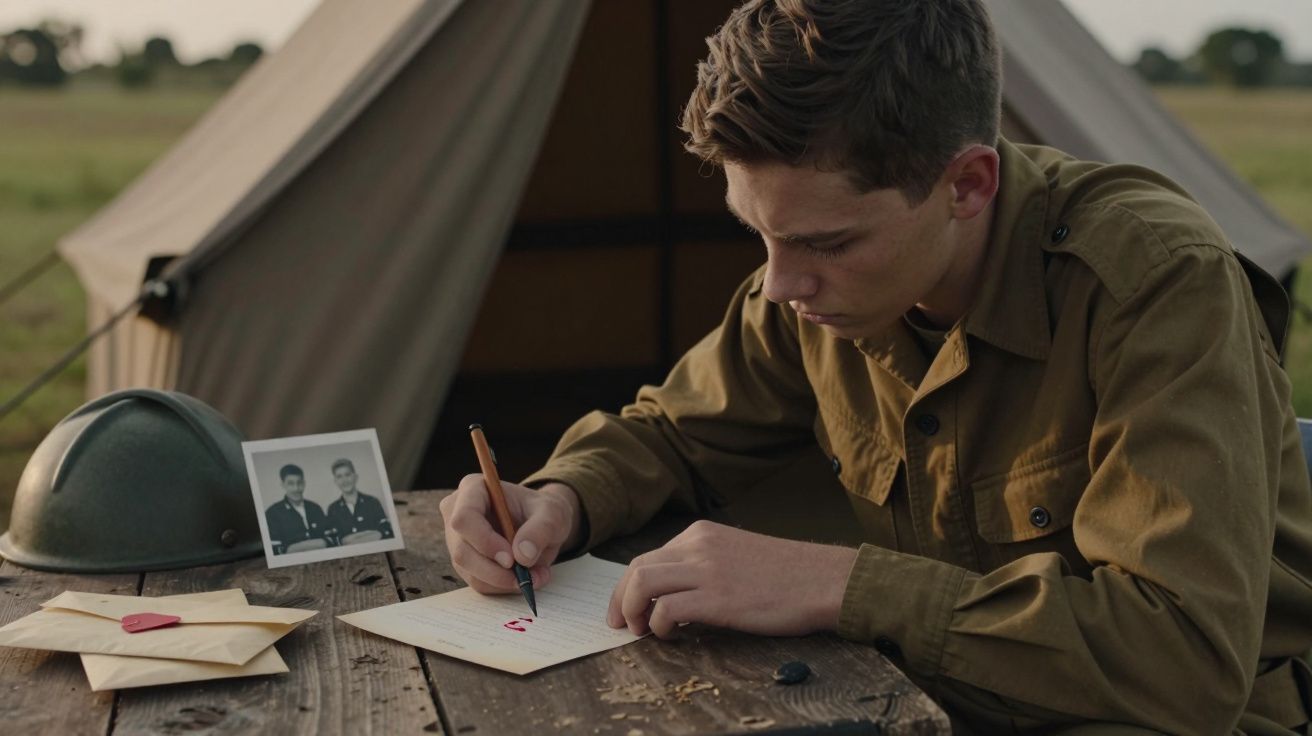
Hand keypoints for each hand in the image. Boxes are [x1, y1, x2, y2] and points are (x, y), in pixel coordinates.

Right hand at [440, 477, 581, 594]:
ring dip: (503, 581)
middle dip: (494, 570)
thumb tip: (522, 555)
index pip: (464, 518)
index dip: (485, 541)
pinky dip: (503, 587)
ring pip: (469, 571)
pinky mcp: (466, 562)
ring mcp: (458, 540)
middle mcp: (457, 513)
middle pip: (462, 550)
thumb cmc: (543, 511)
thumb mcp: (553, 513)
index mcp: (473, 489)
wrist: (542, 524)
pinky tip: (526, 578)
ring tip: (536, 576)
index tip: (511, 558)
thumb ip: (541, 529)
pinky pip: (478, 582)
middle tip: (525, 576)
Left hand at [608, 520, 857, 637]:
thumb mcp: (736, 554)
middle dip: (620, 598)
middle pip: (637, 567)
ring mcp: (707, 569)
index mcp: (702, 533)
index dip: (629, 585)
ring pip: (642, 582)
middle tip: (621, 624)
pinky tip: (671, 635)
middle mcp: (699, 545)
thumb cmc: (787, 574)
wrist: (823, 579)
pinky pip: (666, 608)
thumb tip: (674, 594)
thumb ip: (705, 564)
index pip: (649, 555)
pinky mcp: (718, 597)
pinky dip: (658, 624)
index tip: (626, 608)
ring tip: (641, 631)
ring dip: (632, 610)